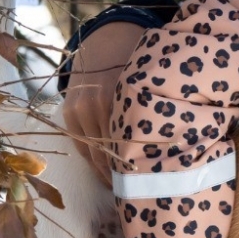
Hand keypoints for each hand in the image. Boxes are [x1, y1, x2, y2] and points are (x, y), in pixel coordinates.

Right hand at [61, 21, 145, 181]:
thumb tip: (170, 155)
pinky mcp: (69, 111)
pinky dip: (93, 160)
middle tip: (136, 196)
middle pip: (108, 154)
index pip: (126, 147)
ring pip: (92, 154)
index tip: (149, 188)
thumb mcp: (150, 90)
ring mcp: (80, 108)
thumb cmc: (138, 68)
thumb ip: (152, 118)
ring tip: (121, 190)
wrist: (109, 41)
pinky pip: (80, 145)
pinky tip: (105, 174)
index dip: (136, 171)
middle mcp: (98, 104)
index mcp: (122, 100)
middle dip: (121, 177)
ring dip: (106, 173)